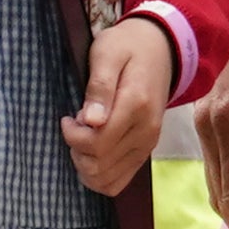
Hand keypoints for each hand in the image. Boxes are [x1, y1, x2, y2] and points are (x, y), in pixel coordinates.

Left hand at [62, 14, 174, 197]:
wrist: (160, 49)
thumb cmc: (126, 47)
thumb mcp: (107, 53)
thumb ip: (100, 86)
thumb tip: (92, 121)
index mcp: (136, 106)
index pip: (97, 143)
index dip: (73, 135)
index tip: (68, 117)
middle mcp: (146, 131)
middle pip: (99, 165)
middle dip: (76, 150)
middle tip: (75, 125)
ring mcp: (148, 144)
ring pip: (108, 180)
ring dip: (85, 165)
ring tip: (83, 138)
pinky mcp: (146, 151)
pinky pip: (119, 181)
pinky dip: (99, 174)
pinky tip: (92, 150)